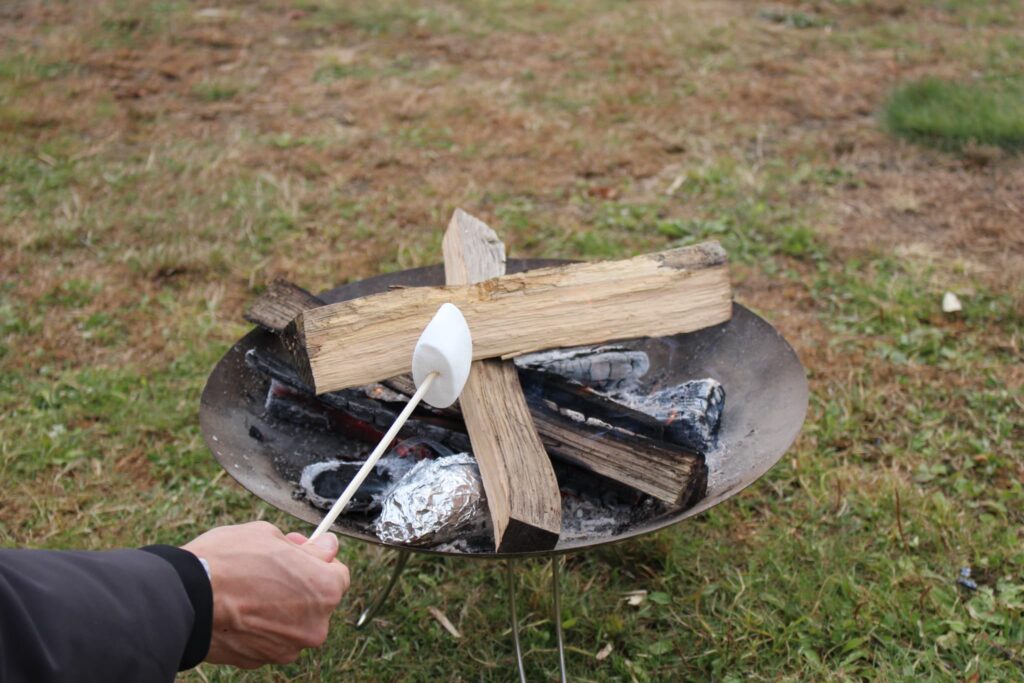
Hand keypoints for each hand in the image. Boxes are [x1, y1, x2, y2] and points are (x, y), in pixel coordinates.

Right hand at [182, 521, 350, 667]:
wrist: (184, 600)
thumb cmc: (227, 561)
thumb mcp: (271, 535)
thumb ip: (306, 547)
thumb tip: (326, 548)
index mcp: (325, 590)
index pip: (338, 574)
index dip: (318, 560)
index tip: (301, 553)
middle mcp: (315, 625)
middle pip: (317, 601)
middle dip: (299, 584)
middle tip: (270, 568)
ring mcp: (288, 648)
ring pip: (292, 622)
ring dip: (279, 608)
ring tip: (248, 589)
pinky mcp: (261, 661)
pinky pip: (269, 638)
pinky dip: (259, 626)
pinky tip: (238, 610)